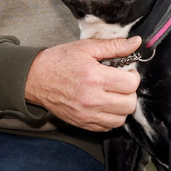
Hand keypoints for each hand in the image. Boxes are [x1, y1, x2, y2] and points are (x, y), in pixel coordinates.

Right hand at [26, 38, 141, 130]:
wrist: (35, 78)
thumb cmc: (59, 61)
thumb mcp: (86, 47)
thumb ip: (113, 46)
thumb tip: (135, 42)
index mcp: (95, 77)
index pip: (131, 84)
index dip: (133, 76)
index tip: (126, 72)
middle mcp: (92, 99)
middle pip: (129, 104)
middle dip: (130, 92)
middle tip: (121, 84)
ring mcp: (86, 114)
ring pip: (120, 119)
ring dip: (121, 107)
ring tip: (113, 95)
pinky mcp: (81, 123)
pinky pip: (106, 128)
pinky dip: (109, 118)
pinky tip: (103, 105)